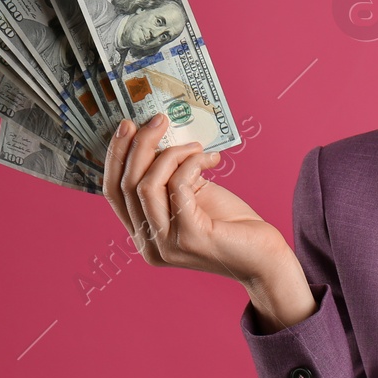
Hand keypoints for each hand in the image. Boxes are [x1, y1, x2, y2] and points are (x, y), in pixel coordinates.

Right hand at [103, 114, 313, 329]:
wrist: (265, 258)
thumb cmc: (231, 225)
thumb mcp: (192, 197)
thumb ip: (169, 179)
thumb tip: (156, 139)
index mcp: (143, 235)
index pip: (112, 192)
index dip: (115, 156)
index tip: (127, 125)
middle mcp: (148, 245)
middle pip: (126, 185)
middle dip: (139, 145)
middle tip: (158, 120)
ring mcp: (166, 245)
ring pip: (147, 184)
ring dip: (170, 153)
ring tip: (196, 145)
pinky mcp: (190, 238)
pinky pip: (178, 187)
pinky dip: (192, 164)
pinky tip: (210, 160)